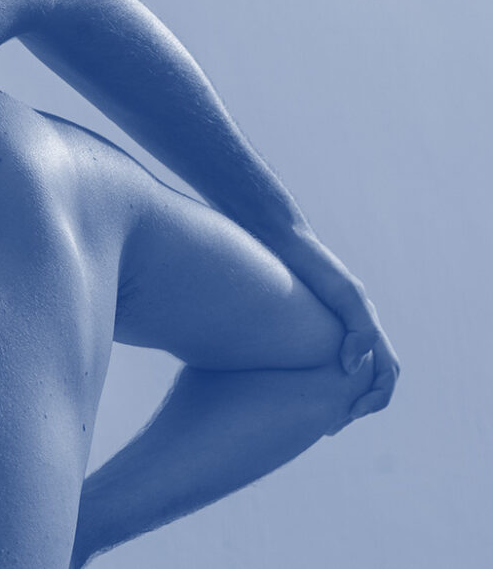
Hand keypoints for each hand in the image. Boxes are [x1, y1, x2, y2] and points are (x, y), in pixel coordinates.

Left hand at [275, 228, 399, 427]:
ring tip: (314, 417)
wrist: (280, 240)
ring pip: (345, 372)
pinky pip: (319, 360)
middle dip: (357, 404)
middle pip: (370, 377)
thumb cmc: (313, 265)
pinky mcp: (305, 324)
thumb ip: (358, 329)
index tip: (350, 414)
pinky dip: (316, 381)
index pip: (387, 371)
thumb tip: (350, 367)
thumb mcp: (344, 295)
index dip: (375, 397)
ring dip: (337, 396)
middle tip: (330, 426)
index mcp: (366, 325)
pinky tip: (292, 390)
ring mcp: (330, 326)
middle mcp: (352, 327)